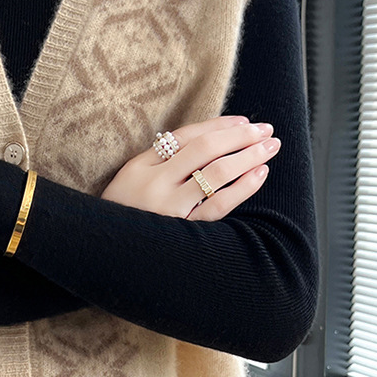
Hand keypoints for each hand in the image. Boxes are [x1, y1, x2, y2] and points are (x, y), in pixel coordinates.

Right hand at [100, 115, 280, 220]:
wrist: (106, 255)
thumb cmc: (123, 216)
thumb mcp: (130, 182)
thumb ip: (160, 161)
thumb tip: (205, 140)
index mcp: (140, 167)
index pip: (185, 136)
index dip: (217, 125)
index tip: (244, 121)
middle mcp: (155, 183)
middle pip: (205, 149)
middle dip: (239, 136)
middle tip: (266, 128)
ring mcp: (170, 208)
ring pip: (216, 173)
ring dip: (247, 156)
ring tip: (271, 147)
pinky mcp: (183, 231)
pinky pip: (218, 205)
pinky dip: (242, 187)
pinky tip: (259, 174)